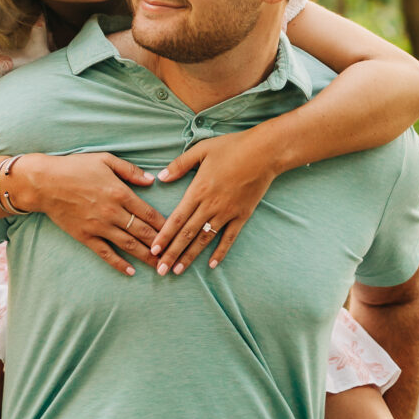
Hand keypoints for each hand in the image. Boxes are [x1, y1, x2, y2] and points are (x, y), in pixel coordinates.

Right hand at [12, 153, 164, 276]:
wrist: (45, 182)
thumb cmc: (75, 167)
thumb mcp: (105, 159)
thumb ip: (130, 170)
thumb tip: (152, 180)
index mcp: (120, 192)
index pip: (148, 212)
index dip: (164, 224)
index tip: (177, 232)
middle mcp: (112, 212)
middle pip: (142, 231)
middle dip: (160, 244)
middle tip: (175, 255)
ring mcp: (99, 226)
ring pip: (128, 245)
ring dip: (146, 257)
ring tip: (160, 266)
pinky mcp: (85, 236)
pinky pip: (106, 253)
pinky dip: (119, 263)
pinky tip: (131, 272)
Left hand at [151, 129, 277, 274]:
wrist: (265, 152)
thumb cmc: (232, 147)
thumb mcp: (201, 149)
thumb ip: (180, 164)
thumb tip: (161, 177)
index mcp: (198, 190)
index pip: (177, 218)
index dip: (164, 236)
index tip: (153, 250)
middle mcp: (211, 205)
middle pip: (187, 234)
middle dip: (172, 253)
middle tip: (160, 270)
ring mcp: (227, 212)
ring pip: (205, 239)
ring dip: (190, 256)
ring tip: (178, 271)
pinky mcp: (242, 215)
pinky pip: (229, 238)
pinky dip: (220, 252)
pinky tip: (211, 265)